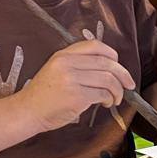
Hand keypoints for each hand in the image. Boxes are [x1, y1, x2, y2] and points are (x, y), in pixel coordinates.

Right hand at [15, 40, 134, 131]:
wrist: (27, 111)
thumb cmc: (45, 94)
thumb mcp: (57, 69)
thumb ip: (79, 64)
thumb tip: (111, 67)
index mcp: (63, 55)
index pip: (96, 46)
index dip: (113, 55)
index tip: (119, 66)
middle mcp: (67, 63)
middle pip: (107, 63)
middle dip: (123, 75)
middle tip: (129, 85)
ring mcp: (71, 79)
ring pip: (108, 79)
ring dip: (117, 91)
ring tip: (115, 98)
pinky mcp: (76, 96)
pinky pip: (103, 94)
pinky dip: (109, 99)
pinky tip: (106, 103)